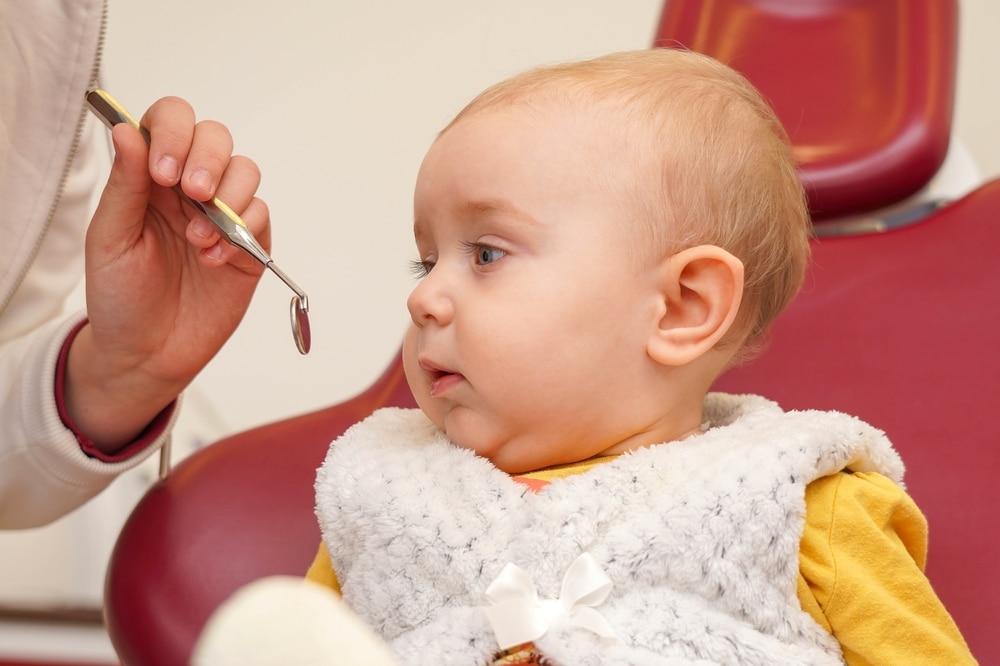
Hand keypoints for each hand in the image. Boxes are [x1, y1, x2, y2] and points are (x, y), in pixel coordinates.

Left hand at [65, 96, 270, 452]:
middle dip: (208, 159)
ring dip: (227, 197)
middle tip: (193, 193)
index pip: (170, 122)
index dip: (173, 133)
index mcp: (149, 177)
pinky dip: (241, 232)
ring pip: (246, 171)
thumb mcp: (110, 238)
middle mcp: (188, 188)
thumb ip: (123, 184)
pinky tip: (213, 259)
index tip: (162, 170)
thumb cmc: (121, 296)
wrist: (147, 353)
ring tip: (199, 239)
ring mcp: (222, 215)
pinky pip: (261, 216)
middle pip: (215, 137)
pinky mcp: (249, 245)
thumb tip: (128, 131)